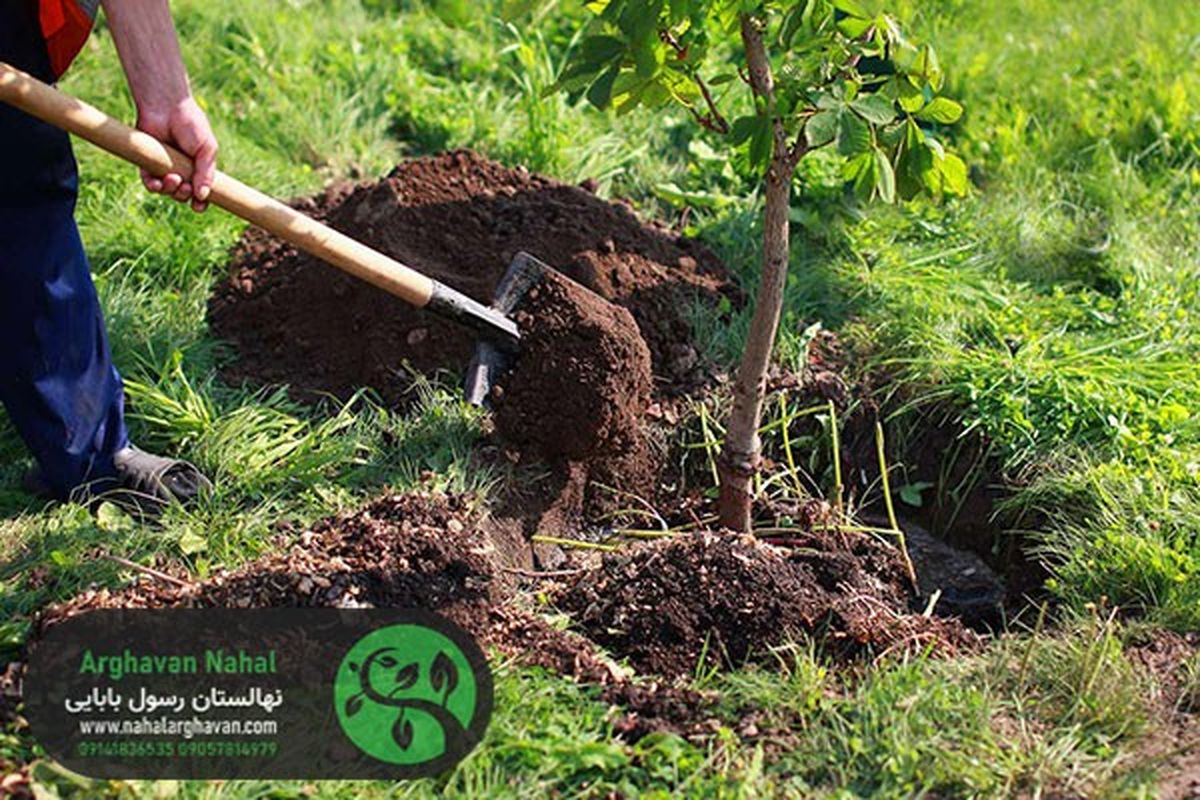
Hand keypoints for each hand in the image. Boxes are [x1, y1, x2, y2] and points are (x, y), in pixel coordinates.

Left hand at [136, 96, 217, 211]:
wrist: (167, 107)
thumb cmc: (191, 125)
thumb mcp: (207, 150)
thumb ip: (206, 173)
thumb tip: (203, 197)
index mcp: (198, 168)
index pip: (200, 191)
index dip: (201, 203)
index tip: (199, 207)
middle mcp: (181, 170)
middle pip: (182, 195)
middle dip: (184, 195)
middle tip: (185, 186)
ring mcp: (164, 168)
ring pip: (166, 191)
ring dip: (170, 191)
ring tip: (172, 179)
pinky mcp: (147, 164)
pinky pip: (149, 183)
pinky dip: (153, 186)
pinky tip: (158, 183)